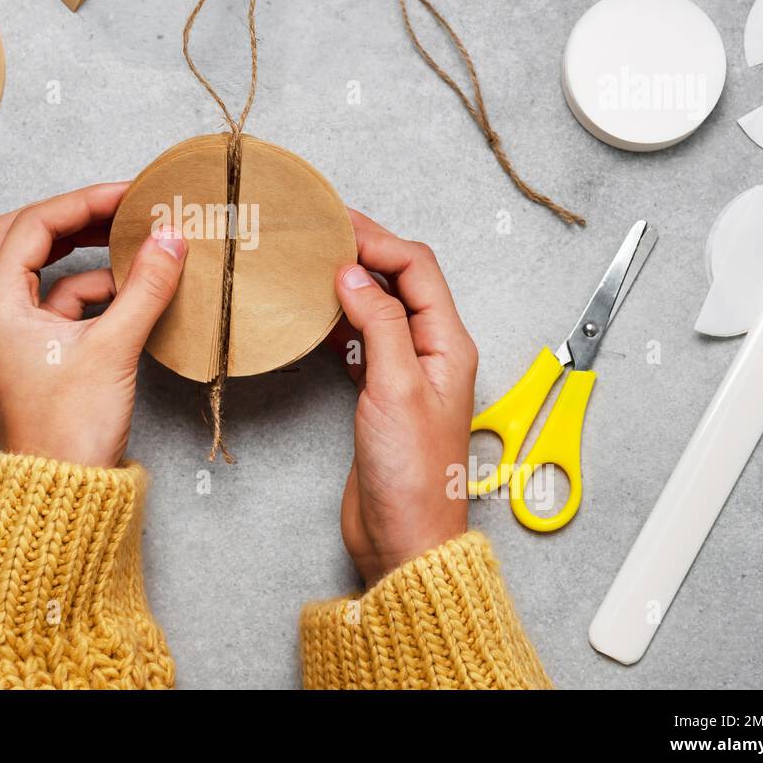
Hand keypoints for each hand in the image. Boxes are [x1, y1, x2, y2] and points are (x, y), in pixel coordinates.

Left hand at [0, 182, 186, 468]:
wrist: (61, 493)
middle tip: (117, 208)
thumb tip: (170, 238)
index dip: (83, 202)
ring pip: (35, 270)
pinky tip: (126, 292)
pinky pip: (51, 303)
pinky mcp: (25, 353)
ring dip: (80, 254)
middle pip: (20, 237)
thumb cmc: (71, 431)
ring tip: (129, 246)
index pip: (32, 226)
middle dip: (71, 218)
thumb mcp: (115, 349)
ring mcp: (4, 335)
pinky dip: (85, 289)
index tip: (127, 195)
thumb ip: (146, 287)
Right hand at [327, 211, 477, 586]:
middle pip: (402, 280)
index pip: (417, 268)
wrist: (404, 538)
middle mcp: (431, 351)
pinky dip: (341, 318)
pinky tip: (317, 313)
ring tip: (314, 263)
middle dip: (365, 250)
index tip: (336, 225)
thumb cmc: (413, 476)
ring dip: (351, 282)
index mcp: (448, 343)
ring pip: (380, 307)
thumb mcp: (395, 388)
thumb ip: (379, 324)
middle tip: (321, 232)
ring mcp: (406, 371)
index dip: (378, 240)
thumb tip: (354, 273)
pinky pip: (363, 339)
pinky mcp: (381, 393)